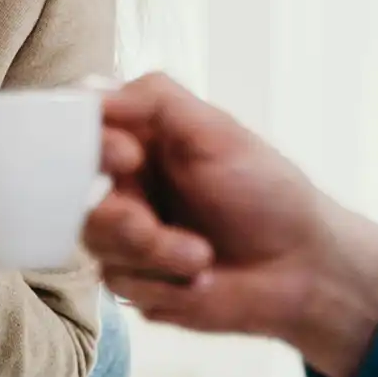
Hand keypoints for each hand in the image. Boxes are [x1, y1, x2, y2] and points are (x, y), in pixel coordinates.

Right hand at [82, 73, 377, 376]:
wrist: (302, 270)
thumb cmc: (267, 193)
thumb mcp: (217, 132)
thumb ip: (155, 99)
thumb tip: (91, 92)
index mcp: (140, 139)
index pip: (82, 131)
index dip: (91, 145)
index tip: (129, 156)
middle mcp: (126, 184)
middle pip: (74, 195)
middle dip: (121, 216)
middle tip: (150, 225)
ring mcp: (128, 235)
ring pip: (97, 242)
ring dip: (153, 254)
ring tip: (201, 256)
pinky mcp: (137, 282)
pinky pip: (120, 283)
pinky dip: (163, 284)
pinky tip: (200, 279)